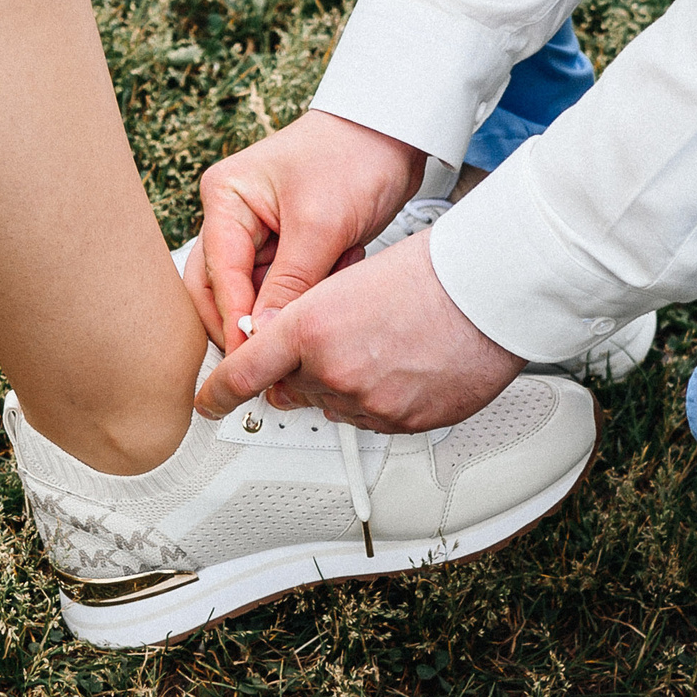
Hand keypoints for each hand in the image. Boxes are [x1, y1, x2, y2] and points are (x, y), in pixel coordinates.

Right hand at [187, 109, 428, 348]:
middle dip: (248, 321)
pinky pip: (286, 288)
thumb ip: (289, 285)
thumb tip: (262, 337)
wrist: (397, 133)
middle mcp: (233, 217)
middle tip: (275, 357)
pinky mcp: (288, 247)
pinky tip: (343, 263)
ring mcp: (260, 234)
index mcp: (225, 198)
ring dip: (288, 303)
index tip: (251, 358)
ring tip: (332, 277)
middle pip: (220, 289)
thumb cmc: (355, 155)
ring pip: (255, 294)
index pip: (217, 274)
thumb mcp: (321, 225)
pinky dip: (311, 291)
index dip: (233, 319)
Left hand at [196, 232, 524, 432]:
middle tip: (342, 339)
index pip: (244, 370)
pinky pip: (373, 419)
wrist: (488, 290)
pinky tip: (407, 364)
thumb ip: (307, 320)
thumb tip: (287, 359)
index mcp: (309, 327)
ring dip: (346, 383)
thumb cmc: (428, 274)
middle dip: (305, 371)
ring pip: (334, 405)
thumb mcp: (346, 280)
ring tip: (386, 342)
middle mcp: (332, 371)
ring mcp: (367, 401)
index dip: (219, 391)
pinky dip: (381, 398)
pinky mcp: (400, 422)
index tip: (207, 402)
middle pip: (293, 388)